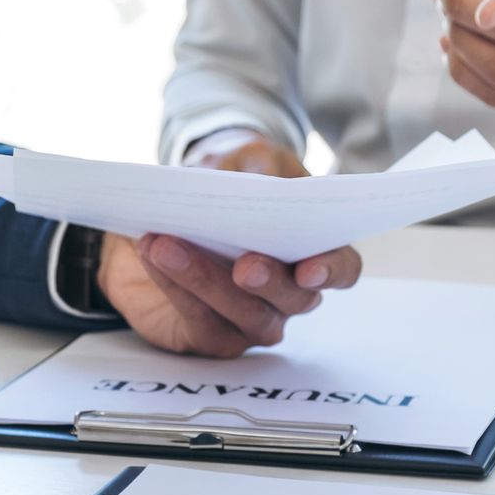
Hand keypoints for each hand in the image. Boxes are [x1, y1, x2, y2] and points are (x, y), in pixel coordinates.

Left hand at [94, 128, 361, 357]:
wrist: (173, 205)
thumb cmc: (227, 183)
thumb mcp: (245, 160)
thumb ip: (262, 167)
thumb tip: (266, 181)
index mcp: (312, 250)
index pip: (341, 270)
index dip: (331, 271)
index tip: (309, 269)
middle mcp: (288, 293)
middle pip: (293, 300)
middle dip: (268, 282)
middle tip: (245, 264)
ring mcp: (251, 319)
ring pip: (245, 316)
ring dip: (206, 282)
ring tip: (168, 246)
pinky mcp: (210, 334)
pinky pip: (200, 322)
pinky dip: (175, 287)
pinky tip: (153, 253)